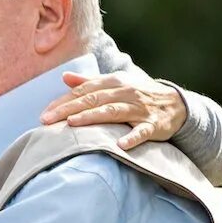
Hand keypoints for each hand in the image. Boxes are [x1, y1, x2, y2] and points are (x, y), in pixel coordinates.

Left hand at [40, 70, 186, 150]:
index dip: (63, 102)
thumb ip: (89, 82)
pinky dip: (132, 138)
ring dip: (92, 117)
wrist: (176, 103)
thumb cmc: (138, 94)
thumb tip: (64, 77)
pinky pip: (142, 131)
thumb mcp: (115, 83)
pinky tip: (120, 145)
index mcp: (114, 82)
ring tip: (72, 124)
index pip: (84, 91)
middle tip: (47, 120)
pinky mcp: (153, 124)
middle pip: (93, 100)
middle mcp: (125, 92)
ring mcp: (140, 108)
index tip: (45, 113)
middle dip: (69, 109)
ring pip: (113, 112)